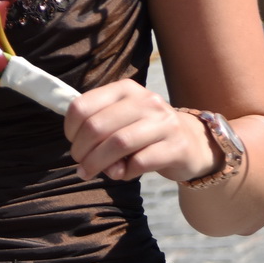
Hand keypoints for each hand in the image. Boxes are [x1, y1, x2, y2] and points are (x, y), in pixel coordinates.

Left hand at [63, 79, 216, 183]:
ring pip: (118, 143)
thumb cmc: (147, 132)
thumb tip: (84, 159)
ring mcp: (164, 122)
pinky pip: (140, 162)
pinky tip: (124, 173)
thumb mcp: (122, 120)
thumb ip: (99, 132)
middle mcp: (146, 101)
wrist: (192, 141)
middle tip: (81, 165)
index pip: (83, 106)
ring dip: (98, 164)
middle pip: (97, 126)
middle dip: (82, 151)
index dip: (71, 130)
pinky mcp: (176, 146)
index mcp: (126, 89)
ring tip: (91, 173)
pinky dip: (124, 172)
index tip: (74, 143)